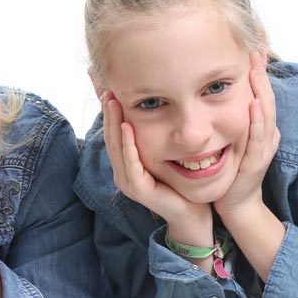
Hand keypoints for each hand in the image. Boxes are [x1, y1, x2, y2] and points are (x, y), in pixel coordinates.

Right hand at [101, 91, 211, 233]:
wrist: (193, 212)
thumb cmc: (182, 182)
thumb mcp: (165, 153)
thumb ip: (157, 134)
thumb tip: (159, 104)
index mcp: (126, 163)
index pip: (113, 130)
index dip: (108, 110)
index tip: (105, 85)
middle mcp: (122, 171)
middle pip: (110, 135)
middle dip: (107, 111)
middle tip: (104, 86)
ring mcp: (127, 181)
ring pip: (116, 146)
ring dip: (114, 122)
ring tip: (111, 100)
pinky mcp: (138, 189)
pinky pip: (131, 162)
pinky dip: (128, 144)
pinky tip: (127, 126)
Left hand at [214, 53, 280, 216]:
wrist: (234, 203)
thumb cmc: (231, 170)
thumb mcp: (232, 138)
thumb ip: (229, 118)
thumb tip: (213, 92)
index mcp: (261, 127)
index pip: (262, 93)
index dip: (259, 71)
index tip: (253, 48)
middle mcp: (267, 134)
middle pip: (268, 98)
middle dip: (262, 73)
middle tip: (255, 49)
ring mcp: (264, 147)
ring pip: (266, 113)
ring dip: (262, 90)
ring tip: (256, 70)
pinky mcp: (257, 161)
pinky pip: (258, 136)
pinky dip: (257, 119)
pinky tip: (253, 103)